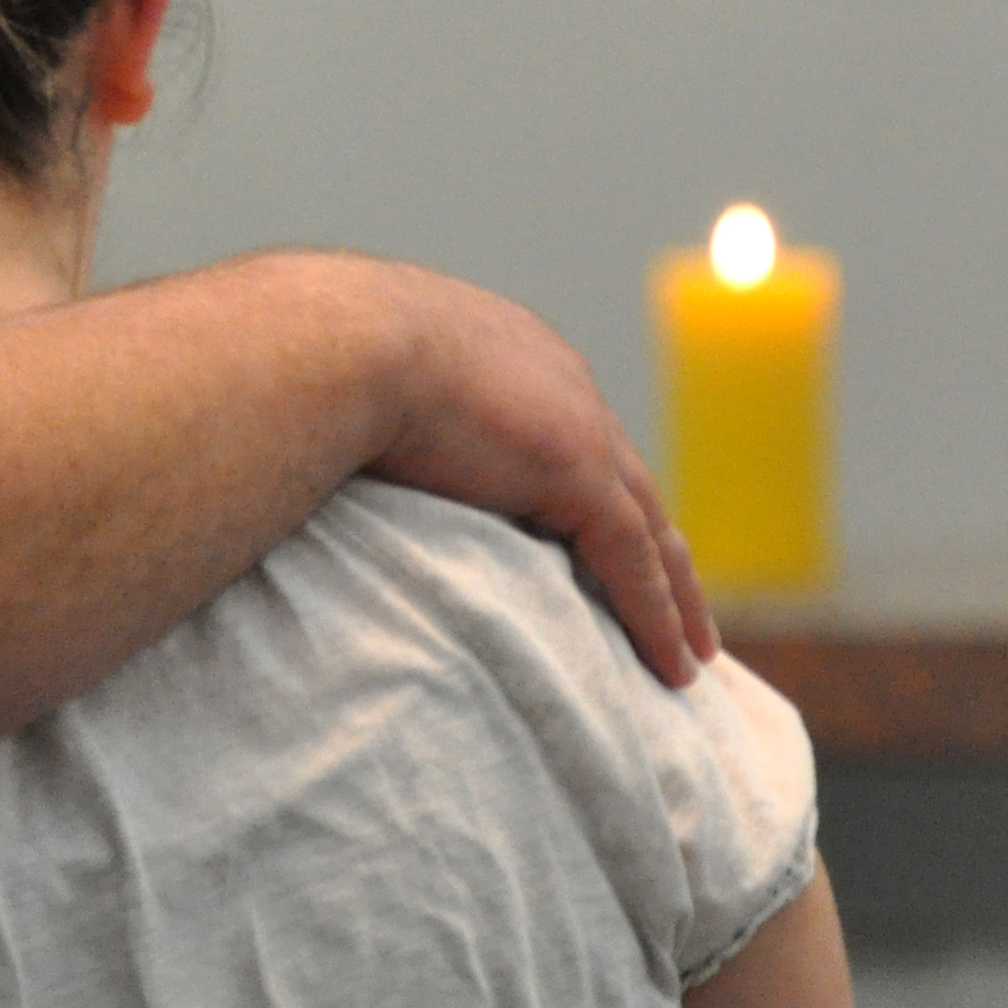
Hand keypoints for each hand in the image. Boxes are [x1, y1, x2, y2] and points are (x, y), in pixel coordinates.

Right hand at [365, 263, 713, 683]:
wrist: (333, 340)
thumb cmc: (315, 361)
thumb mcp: (356, 390)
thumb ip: (371, 425)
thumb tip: (331, 460)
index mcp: (510, 357)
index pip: (575, 441)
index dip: (599, 499)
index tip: (613, 549)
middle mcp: (560, 384)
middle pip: (631, 485)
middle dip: (659, 550)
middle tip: (684, 610)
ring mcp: (577, 428)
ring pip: (651, 530)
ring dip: (678, 596)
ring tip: (692, 656)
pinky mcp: (577, 473)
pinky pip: (634, 561)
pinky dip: (655, 615)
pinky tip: (672, 666)